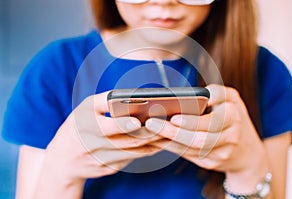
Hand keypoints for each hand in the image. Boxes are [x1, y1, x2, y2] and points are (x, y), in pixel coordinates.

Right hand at [43, 91, 161, 183]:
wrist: (63, 159)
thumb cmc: (78, 125)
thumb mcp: (86, 109)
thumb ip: (107, 102)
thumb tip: (135, 98)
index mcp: (85, 126)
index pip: (106, 127)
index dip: (123, 125)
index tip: (138, 122)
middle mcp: (92, 145)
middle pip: (126, 142)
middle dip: (149, 134)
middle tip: (166, 124)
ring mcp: (100, 161)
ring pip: (133, 153)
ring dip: (153, 143)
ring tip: (169, 134)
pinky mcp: (108, 169)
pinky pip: (131, 159)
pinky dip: (145, 151)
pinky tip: (158, 143)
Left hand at [145, 84, 269, 186]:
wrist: (248, 152)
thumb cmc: (232, 117)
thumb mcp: (230, 99)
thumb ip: (214, 93)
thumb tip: (190, 97)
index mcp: (234, 112)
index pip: (213, 115)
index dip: (193, 120)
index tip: (174, 117)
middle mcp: (231, 133)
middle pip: (201, 136)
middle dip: (174, 131)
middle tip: (151, 123)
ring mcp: (223, 151)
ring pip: (193, 147)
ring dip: (169, 140)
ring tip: (149, 132)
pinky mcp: (213, 162)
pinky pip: (189, 155)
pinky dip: (171, 147)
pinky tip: (156, 140)